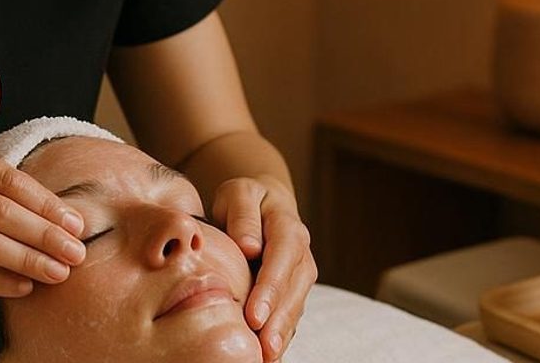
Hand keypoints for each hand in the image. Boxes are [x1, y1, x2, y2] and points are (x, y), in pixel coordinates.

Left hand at [212, 175, 316, 361]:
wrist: (261, 203)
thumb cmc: (245, 199)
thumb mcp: (238, 193)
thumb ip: (242, 215)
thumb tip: (249, 247)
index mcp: (287, 228)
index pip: (282, 259)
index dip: (270, 289)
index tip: (254, 315)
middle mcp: (301, 254)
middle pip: (293, 290)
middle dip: (279, 320)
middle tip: (263, 346)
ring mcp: (300, 275)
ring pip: (295, 306)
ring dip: (283, 332)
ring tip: (267, 356)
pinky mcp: (293, 290)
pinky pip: (290, 315)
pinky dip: (282, 335)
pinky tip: (269, 353)